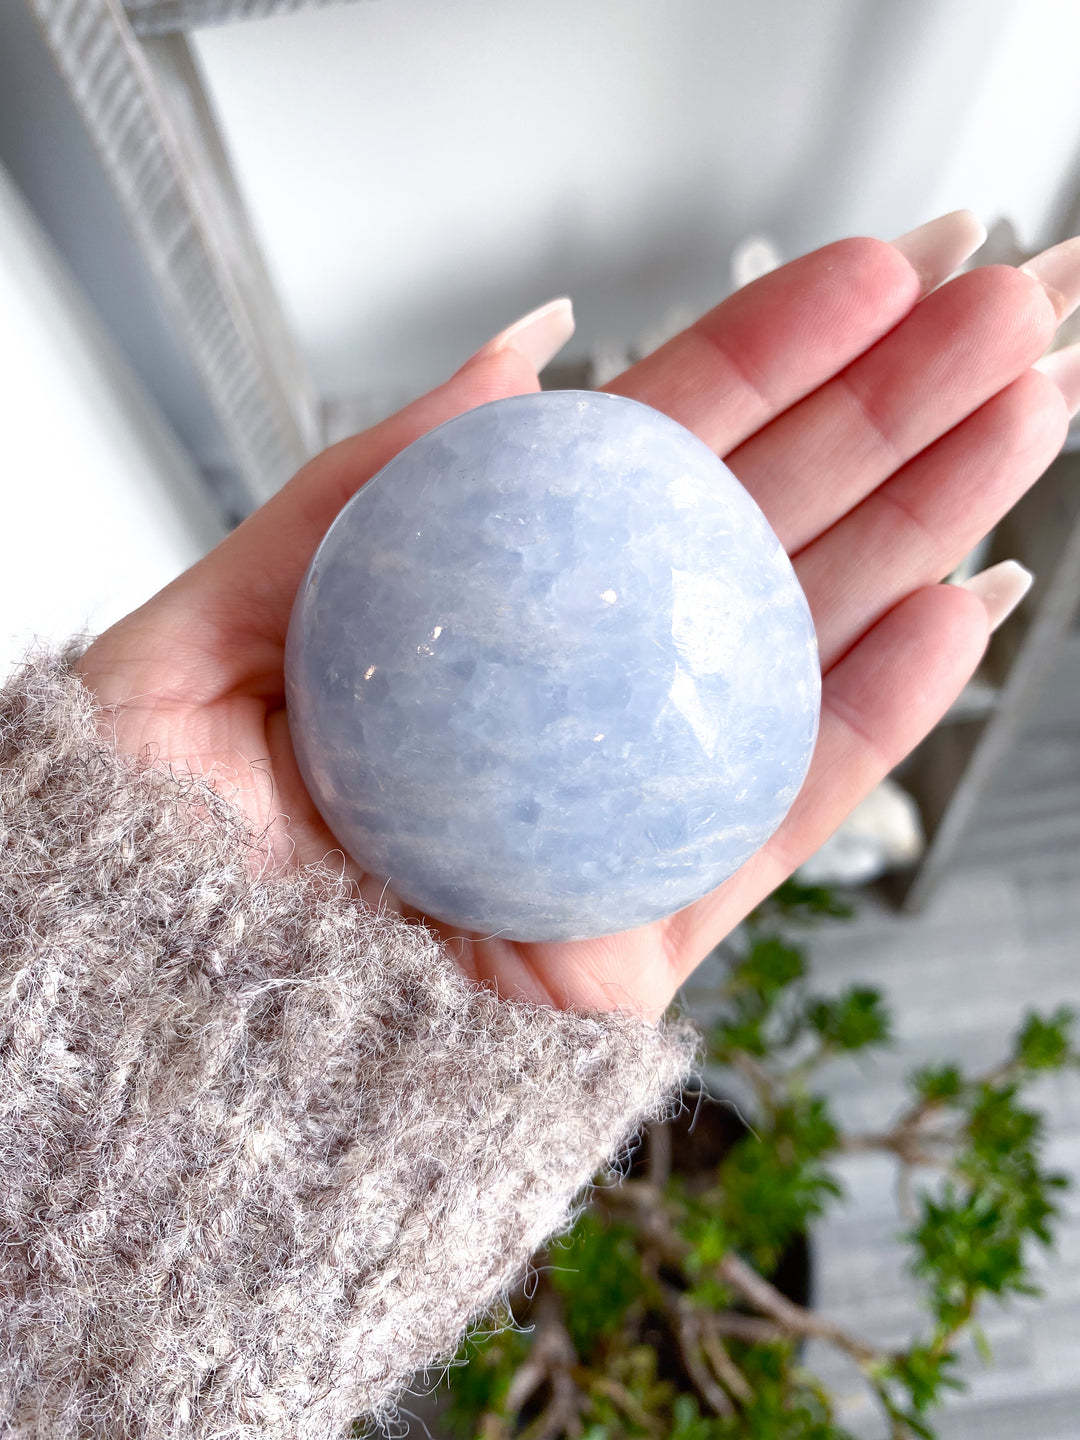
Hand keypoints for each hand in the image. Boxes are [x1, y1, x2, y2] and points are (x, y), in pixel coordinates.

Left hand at [77, 214, 1079, 1020]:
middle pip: (754, 529)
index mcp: (474, 609)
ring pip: (801, 646)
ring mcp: (621, 801)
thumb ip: (347, 497)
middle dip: (895, 412)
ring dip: (930, 525)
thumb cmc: (144, 859)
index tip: (877, 271)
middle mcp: (567, 690)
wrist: (154, 1055)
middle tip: (1013, 304)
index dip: (763, 358)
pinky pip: (781, 811)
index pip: (640, 458)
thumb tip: (509, 359)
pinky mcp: (646, 927)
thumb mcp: (196, 641)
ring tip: (1030, 415)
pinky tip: (966, 604)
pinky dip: (879, 713)